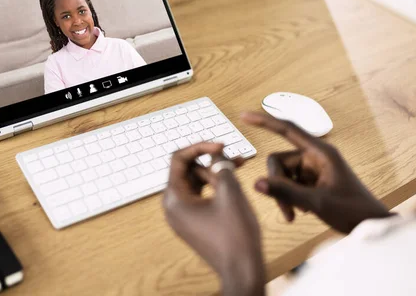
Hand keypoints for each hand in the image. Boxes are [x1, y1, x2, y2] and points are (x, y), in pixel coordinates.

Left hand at [163, 143, 264, 295]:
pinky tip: (233, 182)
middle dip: (211, 161)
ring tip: (239, 167)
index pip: (179, 159)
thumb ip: (221, 165)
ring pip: (196, 183)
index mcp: (174, 198)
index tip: (221, 144)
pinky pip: (200, 197)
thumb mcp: (230, 192)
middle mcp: (172, 207)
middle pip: (188, 171)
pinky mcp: (193, 222)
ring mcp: (182, 216)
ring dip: (216, 173)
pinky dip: (215, 187)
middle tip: (235, 157)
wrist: (242, 270)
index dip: (200, 146)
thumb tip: (216, 150)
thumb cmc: (235, 235)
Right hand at [242, 112, 391, 233]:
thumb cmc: (352, 211)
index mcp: (320, 152)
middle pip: (279, 160)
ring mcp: (313, 168)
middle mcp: (315, 156)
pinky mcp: (313, 180)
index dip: (264, 121)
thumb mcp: (316, 203)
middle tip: (286, 209)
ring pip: (283, 174)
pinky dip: (290, 197)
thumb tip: (256, 183)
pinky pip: (290, 183)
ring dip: (284, 194)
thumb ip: (285, 192)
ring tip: (294, 214)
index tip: (244, 116)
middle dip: (277, 184)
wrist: (371, 225)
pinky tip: (301, 212)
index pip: (287, 129)